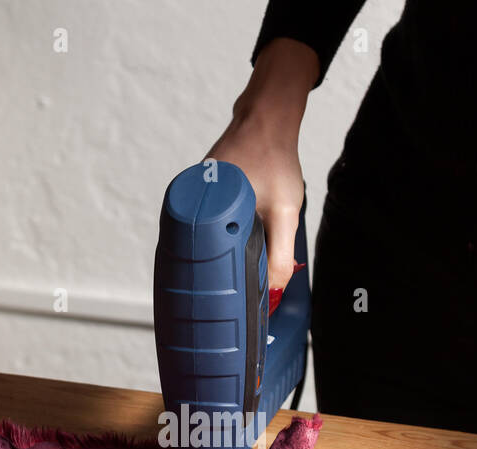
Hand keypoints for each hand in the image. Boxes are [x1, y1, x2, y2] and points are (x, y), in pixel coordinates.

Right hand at [206, 38, 316, 294]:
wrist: (268, 119)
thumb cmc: (274, 158)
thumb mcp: (284, 212)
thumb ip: (280, 253)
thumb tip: (274, 289)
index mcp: (202, 208)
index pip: (204, 260)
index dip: (219, 282)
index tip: (233, 301)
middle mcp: (192, 203)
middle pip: (204, 252)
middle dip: (223, 271)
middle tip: (238, 287)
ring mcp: (196, 197)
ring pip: (209, 238)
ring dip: (225, 253)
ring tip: (239, 266)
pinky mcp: (203, 193)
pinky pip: (212, 224)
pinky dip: (225, 236)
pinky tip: (238, 241)